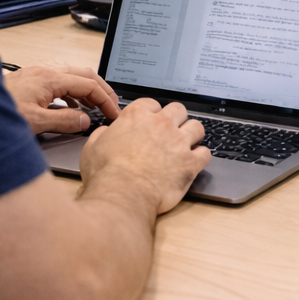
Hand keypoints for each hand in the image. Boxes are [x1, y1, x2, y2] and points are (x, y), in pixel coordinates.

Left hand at [4, 65, 120, 133]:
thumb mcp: (36, 122)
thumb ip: (65, 121)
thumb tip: (85, 121)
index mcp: (50, 78)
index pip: (88, 84)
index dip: (106, 99)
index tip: (114, 113)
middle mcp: (45, 72)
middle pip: (84, 75)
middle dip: (102, 90)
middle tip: (112, 107)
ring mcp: (37, 75)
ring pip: (72, 77)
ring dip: (88, 91)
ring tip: (97, 108)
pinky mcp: (31, 82)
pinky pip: (61, 83)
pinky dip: (73, 94)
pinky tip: (72, 108)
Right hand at [80, 99, 208, 214]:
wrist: (122, 196)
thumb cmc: (106, 174)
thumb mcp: (92, 147)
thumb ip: (103, 134)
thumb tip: (106, 132)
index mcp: (137, 117)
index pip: (151, 103)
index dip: (151, 113)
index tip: (150, 121)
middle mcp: (161, 125)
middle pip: (178, 110)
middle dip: (176, 119)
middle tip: (171, 131)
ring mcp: (178, 142)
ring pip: (197, 127)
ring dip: (192, 135)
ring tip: (186, 144)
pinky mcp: (190, 163)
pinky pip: (206, 153)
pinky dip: (201, 157)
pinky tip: (194, 162)